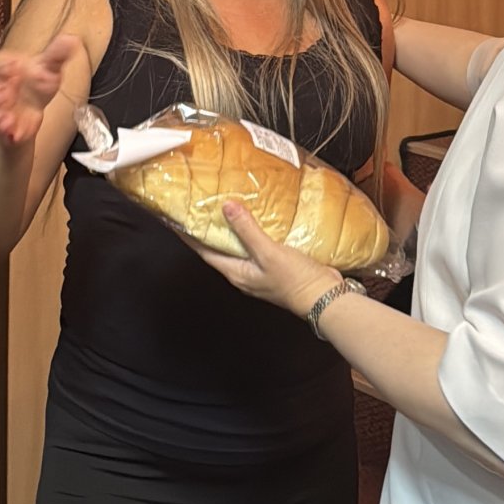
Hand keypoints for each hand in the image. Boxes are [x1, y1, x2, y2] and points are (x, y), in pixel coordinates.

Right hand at [0, 33, 82, 146]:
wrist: (27, 117)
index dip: (3, 64)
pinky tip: (16, 135)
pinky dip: (7, 133)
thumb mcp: (48, 69)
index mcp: (4, 68)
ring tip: (8, 119)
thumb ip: (56, 55)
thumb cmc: (33, 86)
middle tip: (6, 93)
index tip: (15, 65)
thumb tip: (71, 39)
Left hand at [197, 201, 339, 318]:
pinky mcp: (277, 266)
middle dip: (212, 229)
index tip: (178, 221)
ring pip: (241, 247)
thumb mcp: (267, 252)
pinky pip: (260, 246)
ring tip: (231, 206)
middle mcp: (245, 274)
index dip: (190, 236)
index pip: (205, 251)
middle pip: (221, 248)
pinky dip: (256, 232)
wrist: (325, 297)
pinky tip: (262, 219)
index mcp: (236, 273)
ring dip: (235, 229)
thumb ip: (247, 230)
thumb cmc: (295, 281)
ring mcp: (260, 271)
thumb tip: (226, 207)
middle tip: (204, 207)